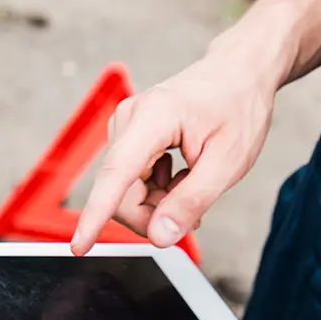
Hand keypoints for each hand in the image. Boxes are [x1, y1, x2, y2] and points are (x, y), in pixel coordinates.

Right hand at [71, 47, 278, 254]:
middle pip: (120, 195)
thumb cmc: (238, 108)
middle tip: (190, 215)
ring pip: (123, 194)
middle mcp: (129, 119)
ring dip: (155, 204)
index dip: (96, 215)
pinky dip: (153, 193)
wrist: (240, 73)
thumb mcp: (228, 162)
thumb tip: (159, 236)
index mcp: (154, 117)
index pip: (115, 174)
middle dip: (151, 216)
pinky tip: (178, 178)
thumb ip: (191, 202)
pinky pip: (128, 185)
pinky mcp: (126, 139)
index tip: (80, 246)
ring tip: (189, 186)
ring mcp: (124, 128)